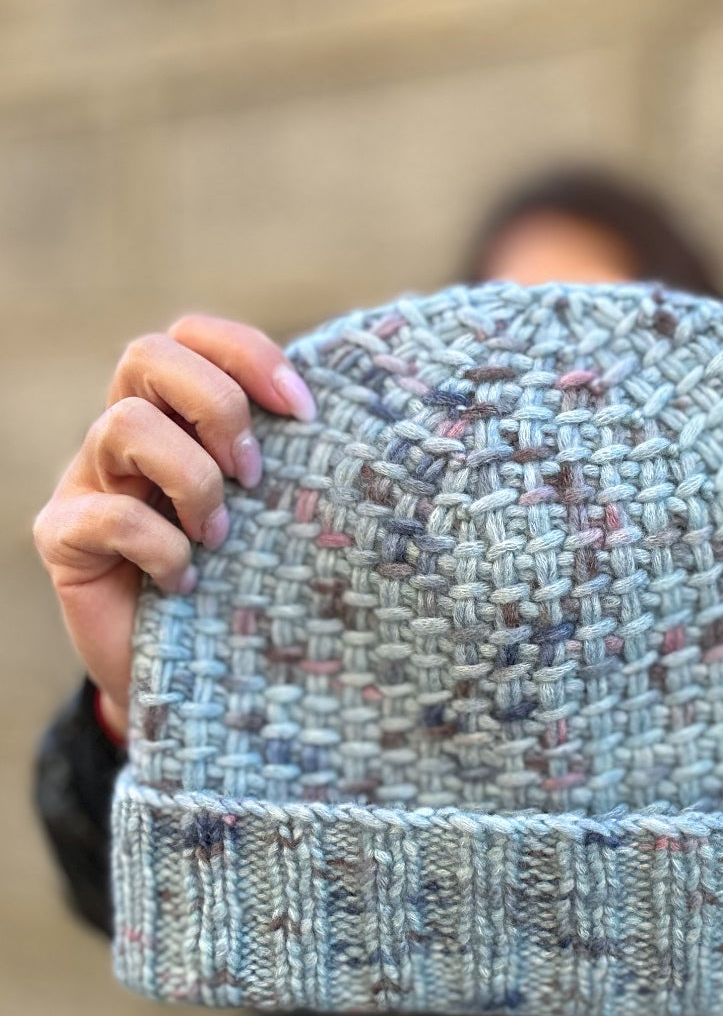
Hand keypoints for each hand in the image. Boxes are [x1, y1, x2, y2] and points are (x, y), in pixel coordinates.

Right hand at [32, 315, 316, 738]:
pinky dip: (161, 546)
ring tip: (222, 538)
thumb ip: (294, 464)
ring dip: (193, 480)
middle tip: (255, 475)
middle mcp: (128, 435)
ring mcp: (89, 480)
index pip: (195, 337)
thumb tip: (365, 426)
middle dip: (216, 405)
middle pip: (149, 355)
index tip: (304, 412)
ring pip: (125, 424)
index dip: (248, 355)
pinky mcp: (64, 537)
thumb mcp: (277, 516)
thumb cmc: (247, 586)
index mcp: (178, 414)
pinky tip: (186, 582)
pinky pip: (108, 514)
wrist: (196, 678)